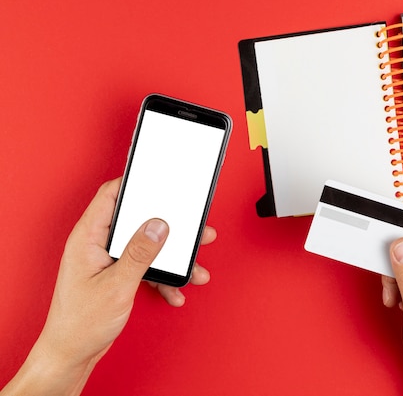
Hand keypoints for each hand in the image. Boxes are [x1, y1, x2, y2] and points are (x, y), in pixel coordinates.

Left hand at [1, 178, 214, 395]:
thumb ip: (140, 252)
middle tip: (194, 228)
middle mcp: (97, 244)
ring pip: (147, 247)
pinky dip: (163, 278)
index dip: (136, 184)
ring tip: (196, 266)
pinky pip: (146, 267)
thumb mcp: (117, 285)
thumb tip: (159, 225)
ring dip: (172, 258)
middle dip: (169, 227)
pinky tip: (176, 291)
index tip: (161, 180)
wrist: (72, 354)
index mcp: (88, 237)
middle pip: (137, 222)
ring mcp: (107, 260)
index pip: (111, 195)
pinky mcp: (117, 275)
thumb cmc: (81, 322)